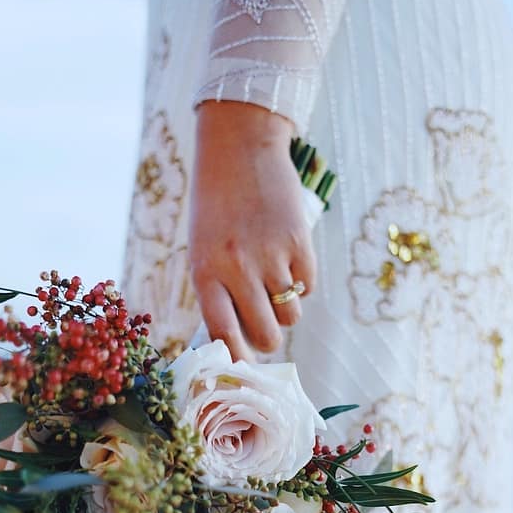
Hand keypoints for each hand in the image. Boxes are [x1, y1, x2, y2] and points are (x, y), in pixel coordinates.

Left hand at [189, 101, 316, 361]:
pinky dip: (301, 281)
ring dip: (286, 307)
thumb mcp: (203, 249)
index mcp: (206, 272)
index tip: (243, 366)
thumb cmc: (216, 206)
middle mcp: (238, 268)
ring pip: (291, 314)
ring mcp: (271, 256)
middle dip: (269, 337)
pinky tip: (287, 256)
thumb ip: (217, 293)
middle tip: (265, 322)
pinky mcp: (300, 242)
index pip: (224, 334)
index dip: (237, 358)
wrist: (240, 146)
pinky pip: (308, 287)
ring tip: (274, 280)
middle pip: (267, 335)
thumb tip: (238, 342)